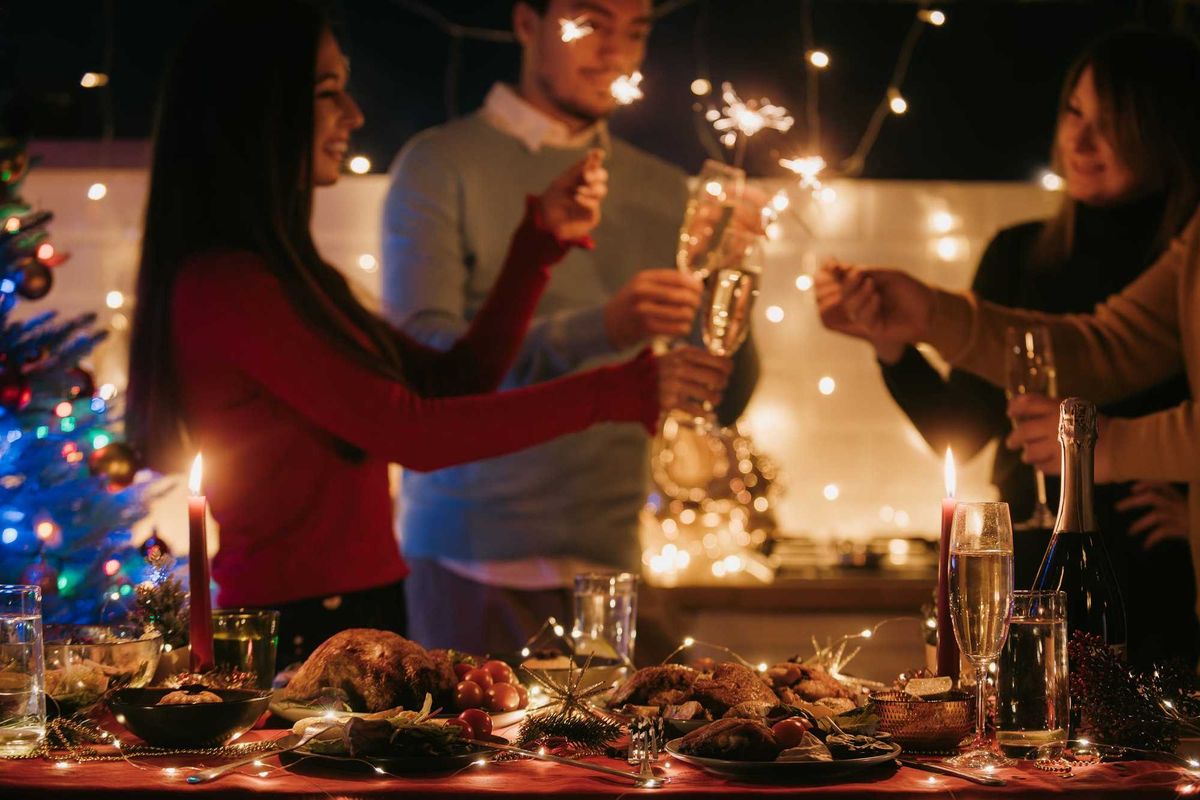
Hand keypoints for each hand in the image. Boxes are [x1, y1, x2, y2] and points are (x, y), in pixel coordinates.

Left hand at [538, 148, 606, 240]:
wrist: (544, 220)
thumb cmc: (551, 199)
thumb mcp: (563, 181)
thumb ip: (579, 168)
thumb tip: (596, 152)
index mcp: (581, 178)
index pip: (593, 166)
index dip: (597, 159)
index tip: (598, 153)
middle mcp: (588, 189)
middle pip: (602, 177)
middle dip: (596, 175)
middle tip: (586, 176)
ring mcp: (591, 202)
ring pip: (601, 190)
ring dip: (591, 188)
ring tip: (578, 191)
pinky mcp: (592, 216)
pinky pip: (594, 204)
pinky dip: (586, 199)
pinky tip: (577, 197)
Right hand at [605, 269, 702, 348]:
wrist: (608, 323)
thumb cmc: (632, 303)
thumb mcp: (642, 285)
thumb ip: (665, 282)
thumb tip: (696, 284)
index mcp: (644, 278)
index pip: (678, 278)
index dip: (694, 284)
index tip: (700, 290)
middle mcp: (643, 292)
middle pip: (682, 296)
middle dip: (695, 301)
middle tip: (696, 305)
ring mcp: (644, 311)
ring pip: (682, 313)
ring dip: (690, 316)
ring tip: (687, 317)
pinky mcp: (646, 328)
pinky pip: (677, 328)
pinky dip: (684, 328)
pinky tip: (681, 328)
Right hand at [653, 346, 732, 419]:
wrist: (633, 382)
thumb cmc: (661, 369)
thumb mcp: (677, 356)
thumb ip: (698, 357)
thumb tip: (725, 362)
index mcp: (685, 354)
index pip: (719, 361)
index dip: (727, 368)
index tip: (727, 372)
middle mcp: (681, 367)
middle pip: (716, 378)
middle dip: (722, 384)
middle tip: (720, 387)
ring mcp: (675, 384)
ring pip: (708, 395)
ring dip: (716, 399)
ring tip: (715, 400)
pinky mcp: (669, 401)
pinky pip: (694, 409)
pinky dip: (704, 414)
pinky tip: (709, 415)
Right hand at [814, 262, 934, 345]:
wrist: (931, 308)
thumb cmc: (911, 290)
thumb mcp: (889, 276)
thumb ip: (869, 273)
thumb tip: (847, 269)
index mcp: (864, 287)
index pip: (844, 282)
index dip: (836, 274)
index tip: (831, 265)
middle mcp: (864, 302)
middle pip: (844, 296)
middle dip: (847, 285)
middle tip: (859, 275)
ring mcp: (869, 316)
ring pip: (852, 309)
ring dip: (858, 296)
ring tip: (872, 286)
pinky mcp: (876, 329)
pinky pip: (864, 320)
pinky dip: (868, 307)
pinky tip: (877, 299)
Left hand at [1006, 394, 1113, 479]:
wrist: (1122, 446)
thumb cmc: (1099, 427)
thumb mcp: (1077, 410)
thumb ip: (1052, 410)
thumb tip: (1025, 415)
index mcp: (1059, 408)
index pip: (1028, 403)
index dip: (1016, 407)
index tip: (1010, 412)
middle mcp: (1055, 425)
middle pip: (1023, 431)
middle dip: (1014, 439)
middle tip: (1011, 443)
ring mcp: (1058, 445)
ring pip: (1030, 452)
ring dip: (1028, 455)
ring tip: (1029, 456)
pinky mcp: (1063, 464)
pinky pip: (1042, 467)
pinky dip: (1041, 466)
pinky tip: (1045, 464)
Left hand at [1115, 481, 1188, 548]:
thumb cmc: (1196, 519)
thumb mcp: (1186, 508)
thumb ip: (1170, 503)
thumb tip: (1141, 497)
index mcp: (1180, 497)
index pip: (1162, 484)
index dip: (1147, 483)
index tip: (1132, 488)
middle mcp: (1180, 504)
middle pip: (1153, 498)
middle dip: (1133, 502)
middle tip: (1117, 507)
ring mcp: (1182, 517)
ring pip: (1156, 515)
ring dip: (1140, 524)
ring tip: (1131, 531)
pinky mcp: (1184, 530)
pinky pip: (1163, 532)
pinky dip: (1152, 538)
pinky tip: (1146, 545)